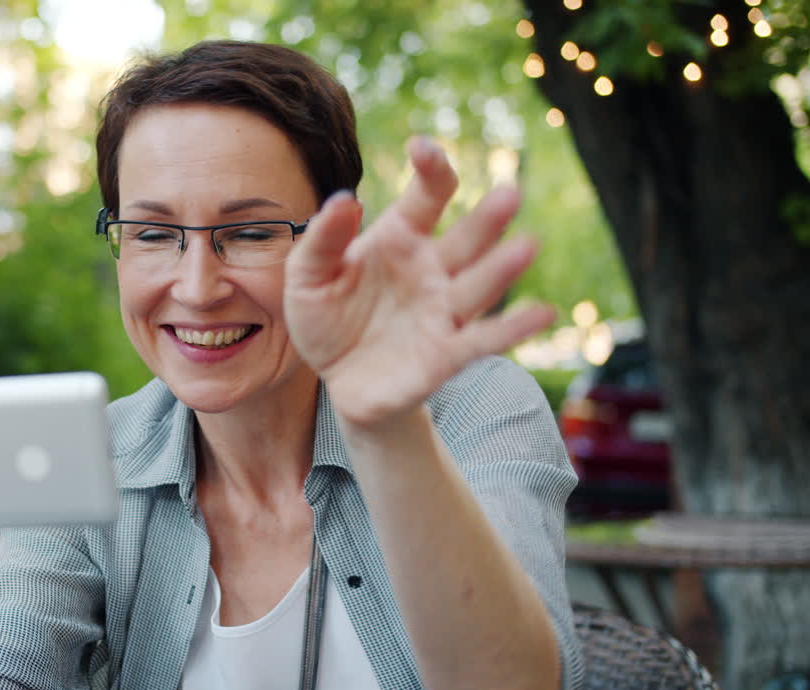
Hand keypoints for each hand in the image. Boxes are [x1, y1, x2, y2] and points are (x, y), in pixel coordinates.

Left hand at [284, 137, 554, 431]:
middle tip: (510, 193)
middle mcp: (431, 269)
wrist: (338, 381)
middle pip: (466, 239)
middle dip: (487, 218)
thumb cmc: (325, 319)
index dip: (431, 169)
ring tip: (527, 246)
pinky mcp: (448, 353)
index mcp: (399, 239)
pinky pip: (484, 338)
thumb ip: (323, 239)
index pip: (426, 197)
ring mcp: (444, 310)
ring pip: (479, 284)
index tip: (422, 149)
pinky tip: (543, 312)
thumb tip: (345, 198)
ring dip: (502, 268)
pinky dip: (514, 327)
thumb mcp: (306, 277)